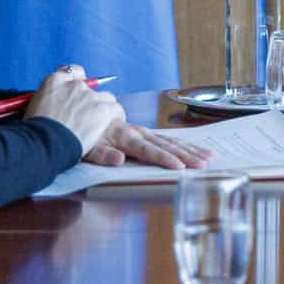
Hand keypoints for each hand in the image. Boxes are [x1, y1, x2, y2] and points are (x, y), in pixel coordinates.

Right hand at [23, 63, 123, 155]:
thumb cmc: (34, 134)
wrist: (42, 144)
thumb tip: (56, 107)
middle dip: (89, 102)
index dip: (77, 82)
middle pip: (91, 88)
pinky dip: (114, 119)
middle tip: (83, 119)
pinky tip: (105, 130)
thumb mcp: (32, 109)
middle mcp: (74, 85)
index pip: (72, 71)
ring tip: (94, 128)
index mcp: (53, 81)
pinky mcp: (103, 109)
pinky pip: (116, 110)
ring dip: (102, 111)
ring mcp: (90, 96)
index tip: (77, 94)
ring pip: (106, 99)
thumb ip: (48, 101)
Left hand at [82, 121, 213, 168]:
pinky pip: (164, 138)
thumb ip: (102, 154)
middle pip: (165, 144)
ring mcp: (140, 132)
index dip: (164, 158)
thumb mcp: (86, 147)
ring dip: (189, 148)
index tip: (180, 166)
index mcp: (123, 136)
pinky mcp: (141, 133)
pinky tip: (194, 148)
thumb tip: (119, 160)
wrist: (75, 116)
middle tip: (205, 163)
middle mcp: (135, 132)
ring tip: (208, 156)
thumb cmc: (80, 134)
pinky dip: (181, 144)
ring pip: (168, 140)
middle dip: (186, 154)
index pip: (147, 149)